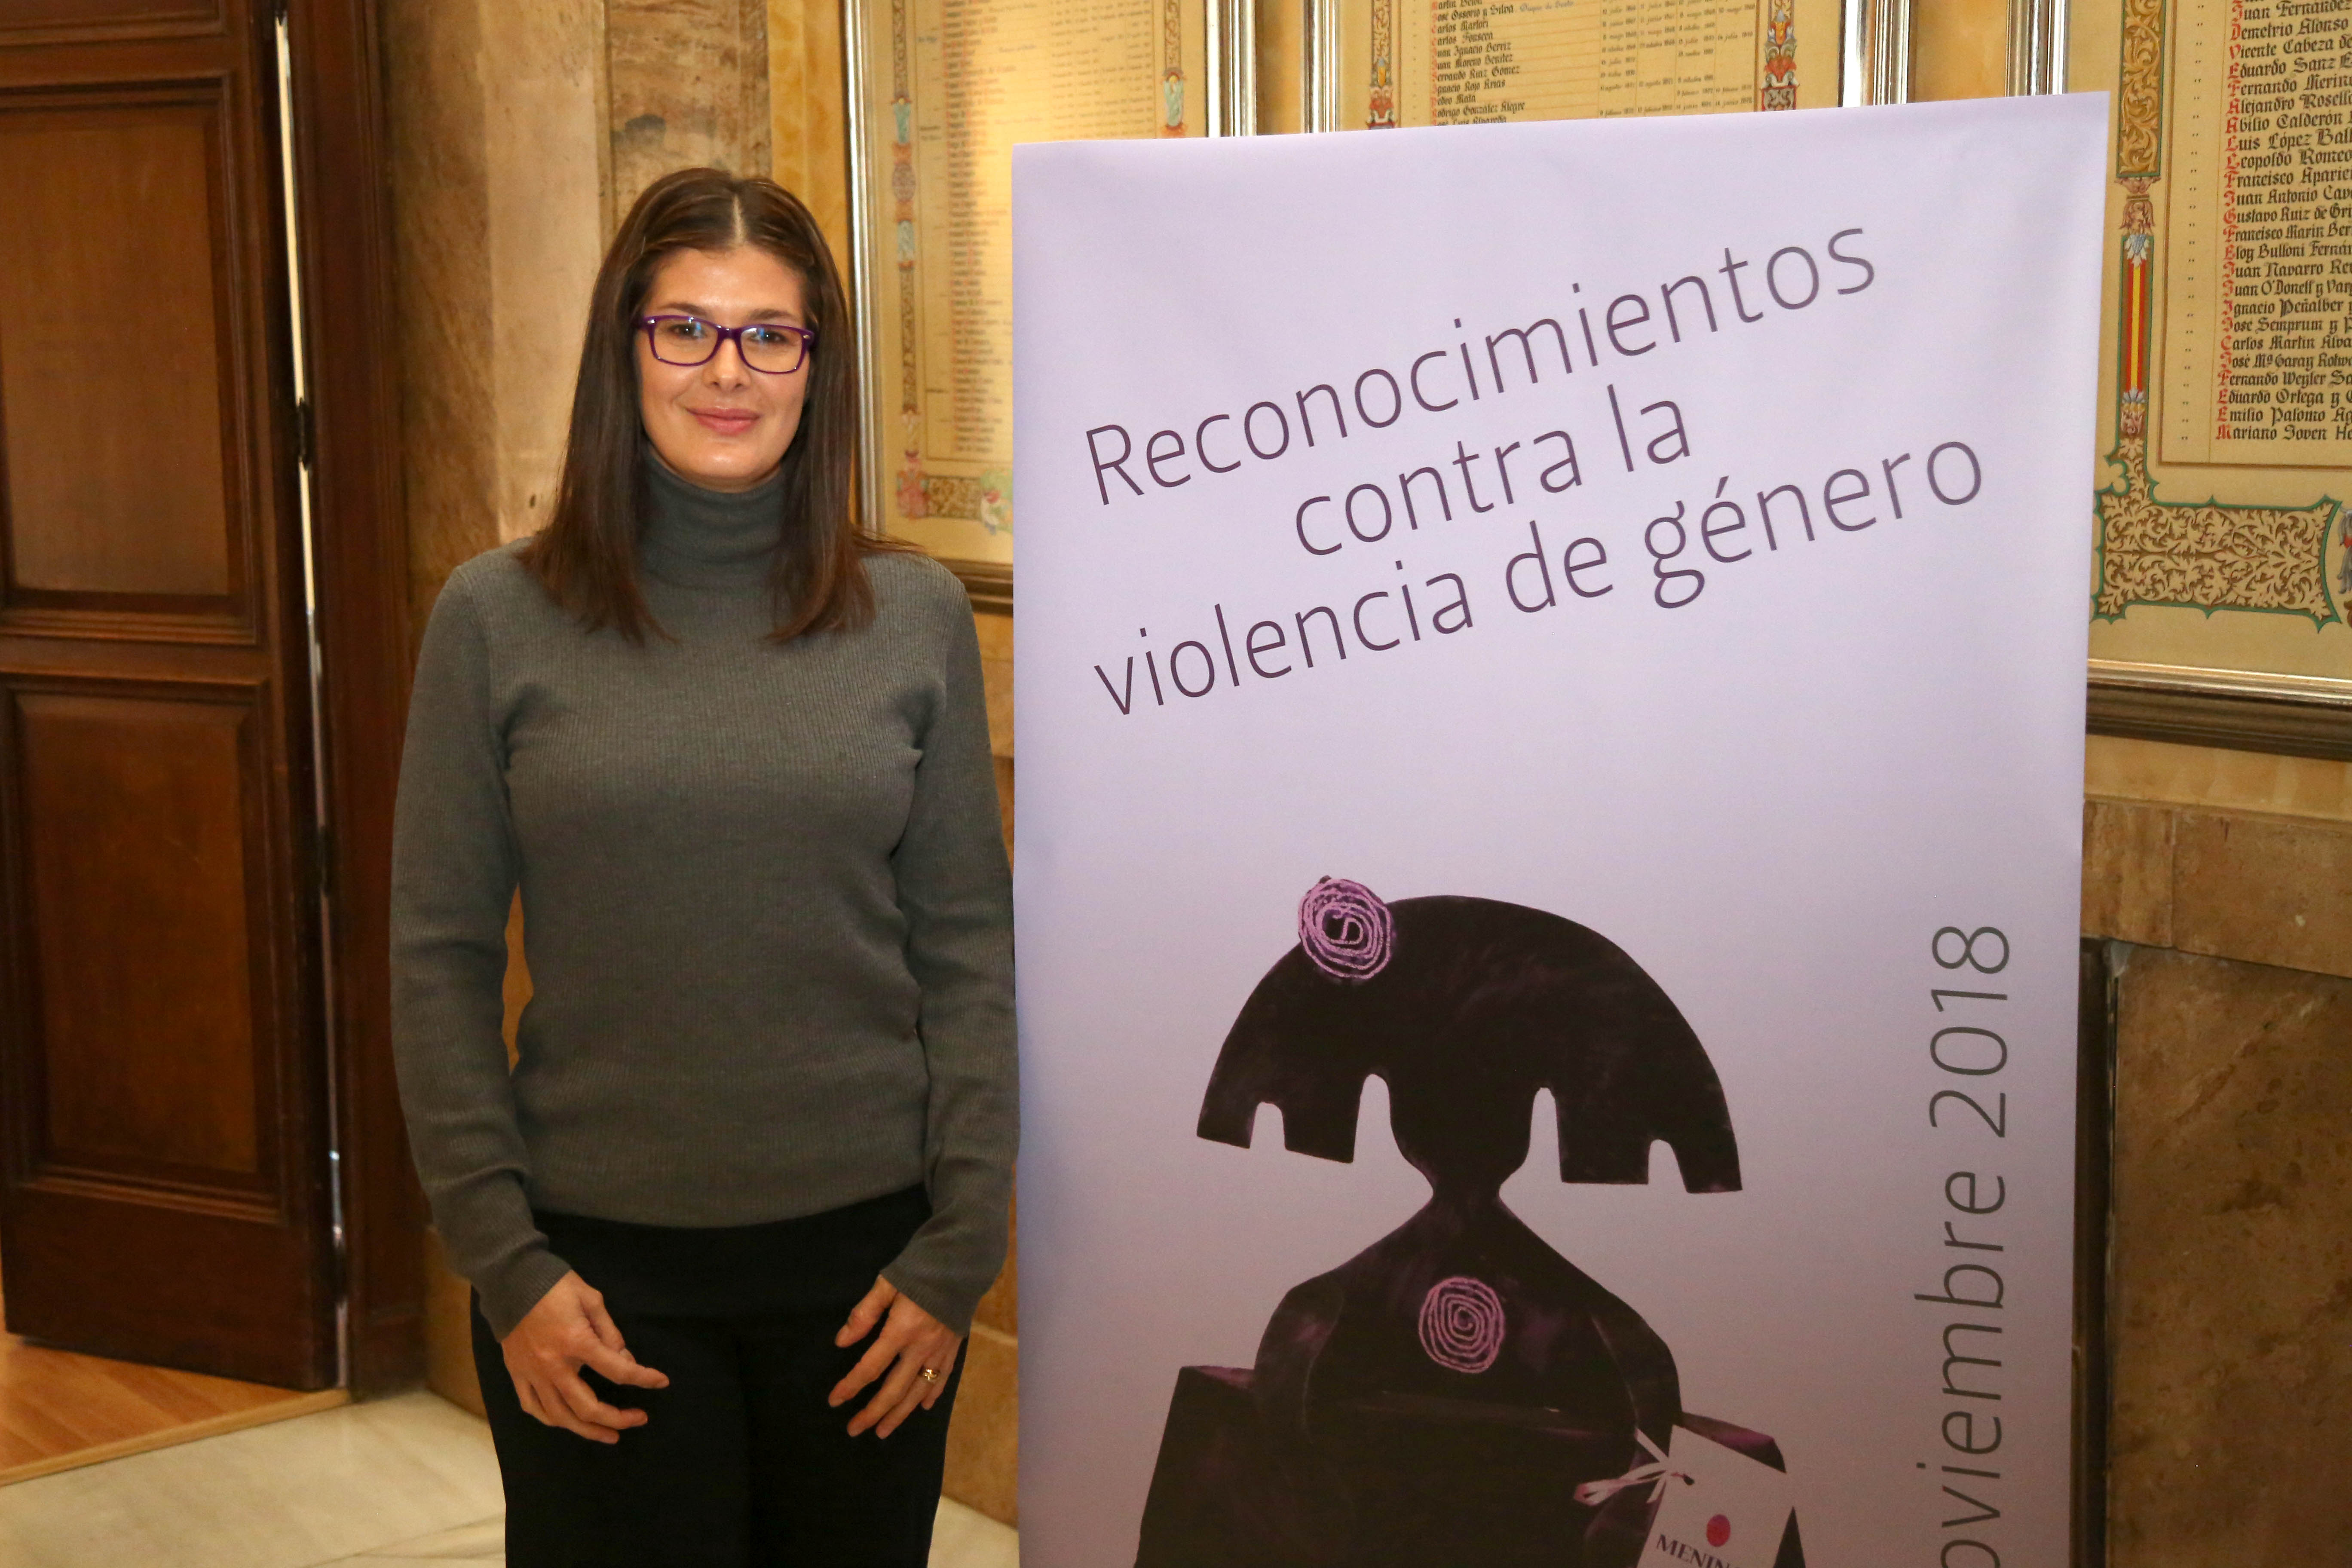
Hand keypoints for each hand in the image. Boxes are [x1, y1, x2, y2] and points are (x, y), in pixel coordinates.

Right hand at [500, 1270, 669, 1443]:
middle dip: (617, 1418)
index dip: (643, 1378)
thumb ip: (610, 1332)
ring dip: (587, 1430)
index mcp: (576, 1343)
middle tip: (638, 1419)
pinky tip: (567, 1422)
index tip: (661, 1382)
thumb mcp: (591, 1299)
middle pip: (588, 1407)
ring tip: (609, 1435)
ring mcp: (532, 1374)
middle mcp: (554, 1366)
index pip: (617, 1370)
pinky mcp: (516, 1374)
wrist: (511, 1281)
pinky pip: (533, 1407)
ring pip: (560, 1416)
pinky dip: (552, 1419)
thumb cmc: (554, 1285)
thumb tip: (625, 1358)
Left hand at [827, 1276, 962, 1438]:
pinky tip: (922, 1407)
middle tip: (854, 1430)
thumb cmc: (921, 1268)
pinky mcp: (954, 1347)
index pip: (871, 1366)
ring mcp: (940, 1350)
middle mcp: (922, 1347)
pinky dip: (932, 1394)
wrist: (962, 1260)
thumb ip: (864, 1313)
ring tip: (883, 1431)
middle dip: (873, 1412)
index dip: (851, 1385)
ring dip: (899, 1414)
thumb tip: (842, 1341)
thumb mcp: (886, 1283)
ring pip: (918, 1391)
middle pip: (895, 1389)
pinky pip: (943, 1377)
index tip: (834, 1401)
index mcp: (902, 1330)